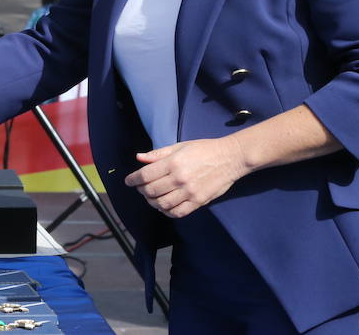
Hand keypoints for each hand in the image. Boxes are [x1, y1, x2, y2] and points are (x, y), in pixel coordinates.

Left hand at [124, 137, 248, 218]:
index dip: (133, 180)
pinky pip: (178, 212)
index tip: (129, 181)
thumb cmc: (204, 149)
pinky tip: (164, 206)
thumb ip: (158, 154)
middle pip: (151, 191)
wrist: (230, 158)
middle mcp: (180, 179)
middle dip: (142, 190)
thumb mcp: (179, 146)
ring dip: (152, 202)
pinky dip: (167, 211)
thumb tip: (139, 158)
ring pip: (162, 204)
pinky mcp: (199, 202)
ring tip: (151, 197)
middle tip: (140, 188)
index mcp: (173, 163)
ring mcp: (190, 192)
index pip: (145, 175)